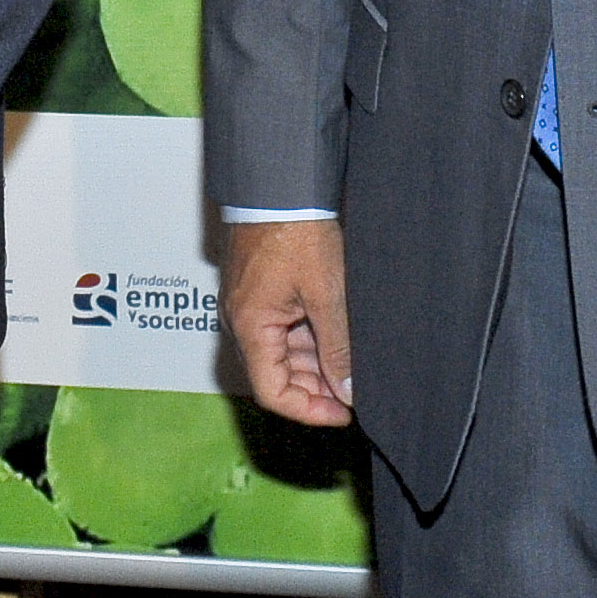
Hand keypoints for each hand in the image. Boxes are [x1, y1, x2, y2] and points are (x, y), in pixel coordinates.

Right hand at [223, 219, 352, 427]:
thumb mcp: (327, 294)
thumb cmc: (297, 231)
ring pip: (280, 353)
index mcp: (250, 326)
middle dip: (316, 388)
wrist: (279, 185)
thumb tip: (348, 391)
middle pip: (275, 375)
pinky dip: (307, 339)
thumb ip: (337, 347)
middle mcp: (242, 321)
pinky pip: (280, 329)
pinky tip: (335, 335)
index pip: (272, 393)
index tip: (344, 413)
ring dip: (314, 363)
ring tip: (351, 361)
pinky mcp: (258, 291)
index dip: (309, 411)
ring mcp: (248, 305)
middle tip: (354, 389)